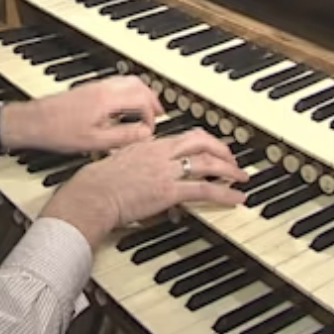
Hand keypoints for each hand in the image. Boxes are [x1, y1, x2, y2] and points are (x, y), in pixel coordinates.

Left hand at [0, 75, 163, 153]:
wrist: (32, 122)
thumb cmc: (57, 132)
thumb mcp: (95, 142)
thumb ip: (124, 137)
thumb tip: (145, 135)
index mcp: (107, 100)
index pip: (142, 100)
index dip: (152, 116)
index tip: (150, 129)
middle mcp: (103, 88)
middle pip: (138, 83)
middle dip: (152, 98)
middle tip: (158, 114)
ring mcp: (95, 85)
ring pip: (127, 80)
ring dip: (141, 92)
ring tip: (146, 109)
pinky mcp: (88, 88)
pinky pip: (117, 83)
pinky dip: (129, 91)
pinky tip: (124, 106)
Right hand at [39, 130, 247, 247]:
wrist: (92, 194)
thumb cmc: (98, 183)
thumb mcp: (121, 163)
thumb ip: (137, 163)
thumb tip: (147, 173)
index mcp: (150, 144)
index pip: (185, 136)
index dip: (204, 139)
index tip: (212, 146)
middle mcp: (162, 153)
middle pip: (201, 142)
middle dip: (222, 149)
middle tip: (233, 159)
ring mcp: (167, 171)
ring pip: (208, 163)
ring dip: (229, 170)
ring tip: (242, 178)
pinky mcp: (170, 191)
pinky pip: (205, 189)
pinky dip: (225, 193)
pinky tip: (237, 198)